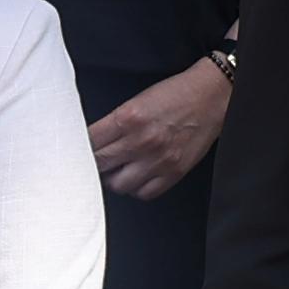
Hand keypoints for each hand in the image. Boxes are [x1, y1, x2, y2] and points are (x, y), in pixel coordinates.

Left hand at [86, 57, 235, 200]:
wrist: (212, 96)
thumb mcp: (137, 100)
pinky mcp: (174, 172)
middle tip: (94, 160)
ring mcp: (158, 160)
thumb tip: (93, 142)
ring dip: (114, 178)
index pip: (89, 141)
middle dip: (93, 162)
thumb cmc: (176, 94)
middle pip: (99, 164)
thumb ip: (115, 122)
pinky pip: (144, 193)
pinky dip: (137, 188)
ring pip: (118, 184)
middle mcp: (141, 141)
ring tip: (117, 169)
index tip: (76, 148)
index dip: (79, 146)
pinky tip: (136, 177)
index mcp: (128, 118)